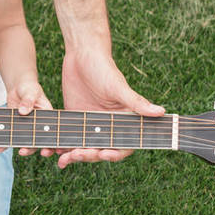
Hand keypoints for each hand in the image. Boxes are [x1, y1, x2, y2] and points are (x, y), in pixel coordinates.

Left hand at [0, 77, 53, 155]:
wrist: (18, 87)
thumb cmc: (29, 88)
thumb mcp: (30, 92)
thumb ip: (28, 101)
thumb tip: (23, 111)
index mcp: (47, 117)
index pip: (51, 132)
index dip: (51, 143)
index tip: (46, 150)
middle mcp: (38, 125)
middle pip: (38, 140)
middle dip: (33, 148)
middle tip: (25, 151)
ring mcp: (26, 127)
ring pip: (25, 142)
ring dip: (22, 149)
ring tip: (18, 152)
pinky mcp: (15, 127)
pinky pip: (11, 137)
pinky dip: (5, 143)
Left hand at [54, 45, 163, 166]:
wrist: (82, 55)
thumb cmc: (104, 68)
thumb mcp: (118, 87)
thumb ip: (136, 102)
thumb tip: (161, 113)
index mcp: (123, 120)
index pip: (122, 145)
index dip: (114, 154)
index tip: (103, 154)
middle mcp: (107, 126)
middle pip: (100, 150)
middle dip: (89, 156)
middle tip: (77, 155)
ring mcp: (90, 125)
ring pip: (84, 148)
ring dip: (74, 156)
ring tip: (63, 159)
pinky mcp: (75, 120)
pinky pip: (70, 138)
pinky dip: (63, 147)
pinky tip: (53, 153)